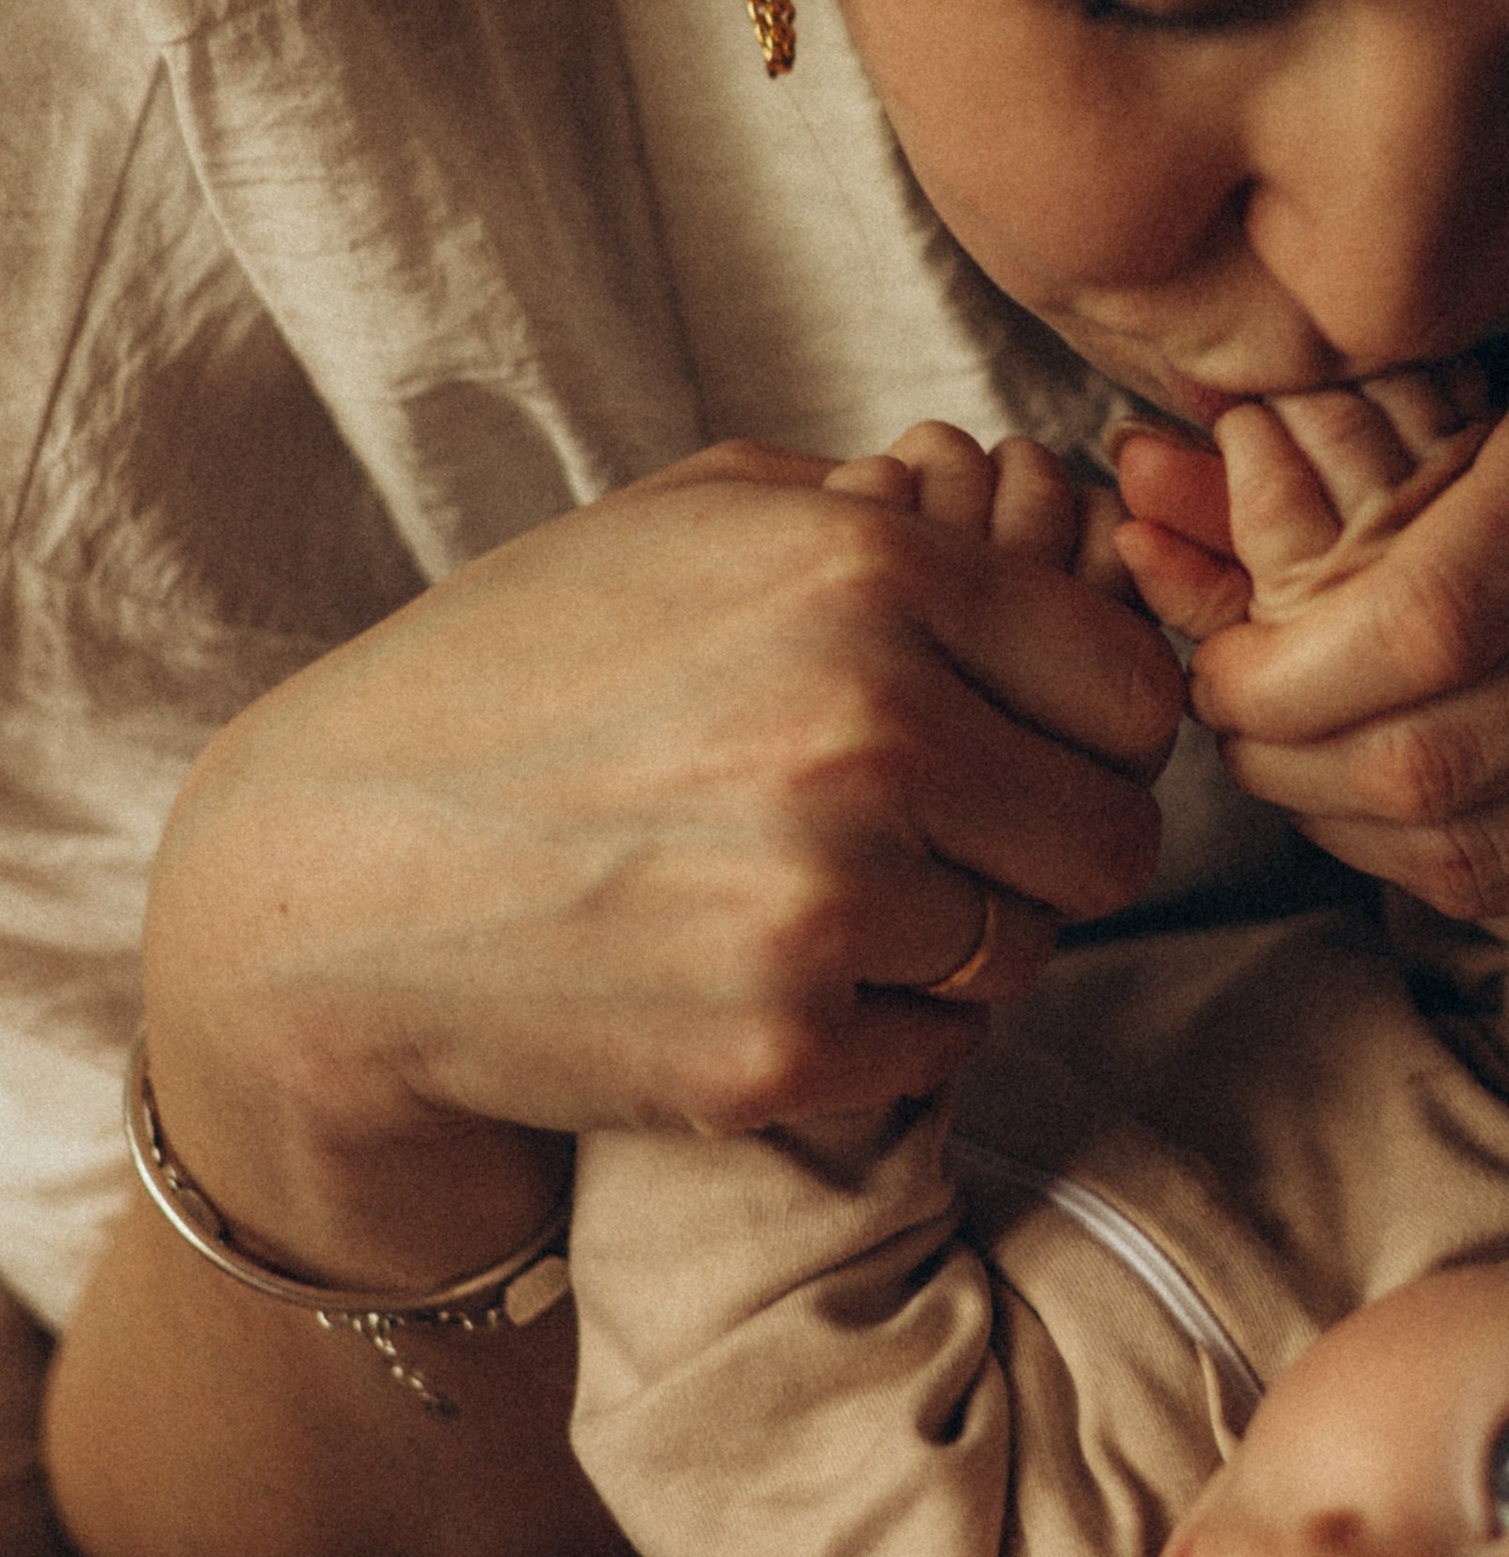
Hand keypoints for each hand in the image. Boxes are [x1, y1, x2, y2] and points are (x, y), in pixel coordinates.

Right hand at [143, 436, 1184, 1212]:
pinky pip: (940, 1048)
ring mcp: (826, 898)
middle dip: (1047, 845)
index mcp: (870, 569)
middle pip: (1113, 836)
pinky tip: (773, 967)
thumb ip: (885, 508)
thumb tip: (1047, 516)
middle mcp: (869, 726)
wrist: (326, 888)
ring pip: (1029, 950)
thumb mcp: (688, 520)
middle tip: (950, 839)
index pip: (1133, 686)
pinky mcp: (781, 1044)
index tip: (1033, 744)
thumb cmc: (513, 680)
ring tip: (835, 893)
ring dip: (962, 936)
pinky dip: (884, 1025)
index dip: (1094, 728)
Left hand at [1113, 338, 1508, 923]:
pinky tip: (1384, 817)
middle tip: (1235, 736)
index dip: (1281, 677)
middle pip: (1437, 754)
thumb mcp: (1478, 393)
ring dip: (1344, 832)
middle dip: (1291, 767)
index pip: (1419, 621)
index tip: (1217, 674)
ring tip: (1295, 773)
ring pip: (1481, 843)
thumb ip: (1305, 459)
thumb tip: (1125, 482)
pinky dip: (1432, 869)